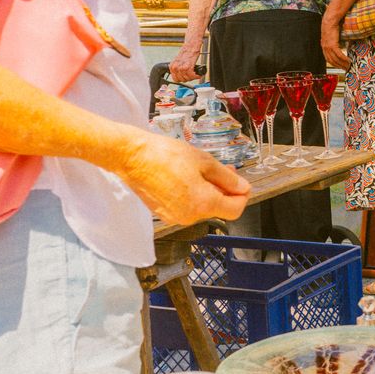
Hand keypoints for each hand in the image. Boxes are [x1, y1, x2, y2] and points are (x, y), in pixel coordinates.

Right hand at [116, 132, 249, 225]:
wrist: (132, 157)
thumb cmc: (165, 156)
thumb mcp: (204, 162)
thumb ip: (227, 178)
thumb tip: (242, 188)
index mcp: (202, 204)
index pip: (235, 210)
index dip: (242, 196)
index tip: (242, 184)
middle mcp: (189, 216)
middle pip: (219, 208)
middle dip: (225, 190)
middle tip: (225, 171)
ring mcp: (175, 217)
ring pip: (203, 208)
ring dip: (209, 191)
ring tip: (203, 171)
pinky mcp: (164, 214)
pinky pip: (188, 207)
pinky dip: (194, 195)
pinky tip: (189, 178)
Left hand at [168, 47, 201, 82]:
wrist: (191, 46)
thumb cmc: (186, 52)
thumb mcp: (178, 61)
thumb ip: (178, 69)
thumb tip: (181, 75)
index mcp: (172, 66)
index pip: (175, 79)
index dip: (182, 79)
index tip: (186, 78)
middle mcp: (175, 68)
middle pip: (182, 80)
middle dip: (188, 79)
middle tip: (192, 76)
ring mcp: (181, 68)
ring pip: (187, 78)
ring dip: (193, 78)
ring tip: (195, 75)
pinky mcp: (188, 67)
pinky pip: (192, 75)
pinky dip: (196, 76)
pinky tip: (198, 75)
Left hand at [321, 18, 350, 69]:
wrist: (330, 21)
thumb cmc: (332, 27)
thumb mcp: (332, 37)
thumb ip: (335, 43)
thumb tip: (341, 46)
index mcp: (324, 47)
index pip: (328, 59)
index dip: (334, 64)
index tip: (340, 67)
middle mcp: (325, 48)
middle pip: (332, 61)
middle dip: (339, 66)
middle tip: (346, 69)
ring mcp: (328, 47)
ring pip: (336, 59)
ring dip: (342, 64)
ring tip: (349, 66)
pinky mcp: (332, 45)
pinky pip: (339, 54)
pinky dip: (344, 59)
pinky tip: (348, 61)